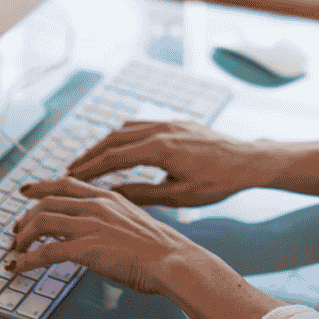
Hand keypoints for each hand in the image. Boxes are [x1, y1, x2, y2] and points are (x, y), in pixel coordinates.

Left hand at [8, 176, 207, 294]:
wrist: (171, 259)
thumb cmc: (159, 248)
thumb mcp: (133, 221)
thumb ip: (110, 220)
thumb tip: (94, 231)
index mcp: (108, 197)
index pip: (66, 184)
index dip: (41, 186)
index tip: (26, 190)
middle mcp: (96, 206)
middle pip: (47, 202)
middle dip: (26, 216)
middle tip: (16, 231)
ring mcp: (90, 225)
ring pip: (42, 222)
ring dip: (23, 237)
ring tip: (15, 250)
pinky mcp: (86, 248)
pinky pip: (46, 252)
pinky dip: (26, 260)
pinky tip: (17, 267)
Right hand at [66, 120, 270, 207]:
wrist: (248, 160)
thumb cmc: (218, 183)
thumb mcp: (179, 196)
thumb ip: (142, 193)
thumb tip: (111, 195)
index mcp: (161, 148)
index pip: (114, 156)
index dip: (89, 168)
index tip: (70, 177)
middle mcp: (162, 129)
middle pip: (114, 138)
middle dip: (90, 154)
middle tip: (70, 169)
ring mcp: (170, 123)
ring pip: (127, 128)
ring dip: (105, 143)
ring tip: (89, 159)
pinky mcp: (177, 122)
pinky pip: (143, 124)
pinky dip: (124, 134)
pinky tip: (119, 145)